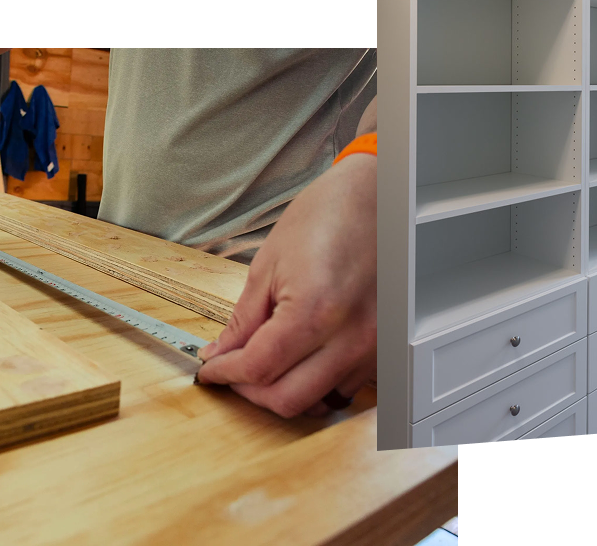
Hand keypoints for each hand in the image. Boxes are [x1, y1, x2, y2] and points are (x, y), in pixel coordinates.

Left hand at [194, 151, 375, 416]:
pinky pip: (346, 387)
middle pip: (288, 399)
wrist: (377, 196)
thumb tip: (222, 354)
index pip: (259, 369)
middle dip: (251, 392)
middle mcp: (351, 336)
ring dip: (287, 391)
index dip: (226, 373)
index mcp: (316, 310)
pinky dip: (319, 385)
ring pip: (319, 401)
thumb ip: (244, 320)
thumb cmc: (328, 215)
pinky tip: (304, 361)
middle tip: (233, 372)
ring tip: (268, 366)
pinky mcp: (384, 346)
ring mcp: (373, 345)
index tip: (212, 369)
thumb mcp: (270, 263)